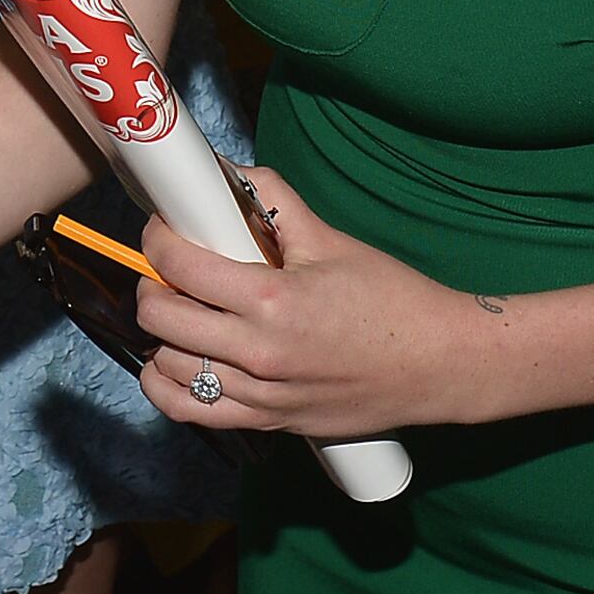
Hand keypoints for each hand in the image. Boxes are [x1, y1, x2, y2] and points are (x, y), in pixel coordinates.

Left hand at [132, 164, 485, 438]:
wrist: (440, 364)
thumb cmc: (393, 299)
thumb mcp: (330, 241)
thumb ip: (274, 202)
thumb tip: (230, 172)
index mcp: (272, 300)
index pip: (180, 266)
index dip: (159, 238)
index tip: (164, 229)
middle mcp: (258, 353)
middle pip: (160, 318)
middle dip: (153, 284)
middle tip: (170, 269)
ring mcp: (261, 394)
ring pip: (167, 367)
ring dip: (161, 335)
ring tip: (180, 311)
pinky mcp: (269, 420)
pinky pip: (190, 412)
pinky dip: (168, 386)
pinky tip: (176, 361)